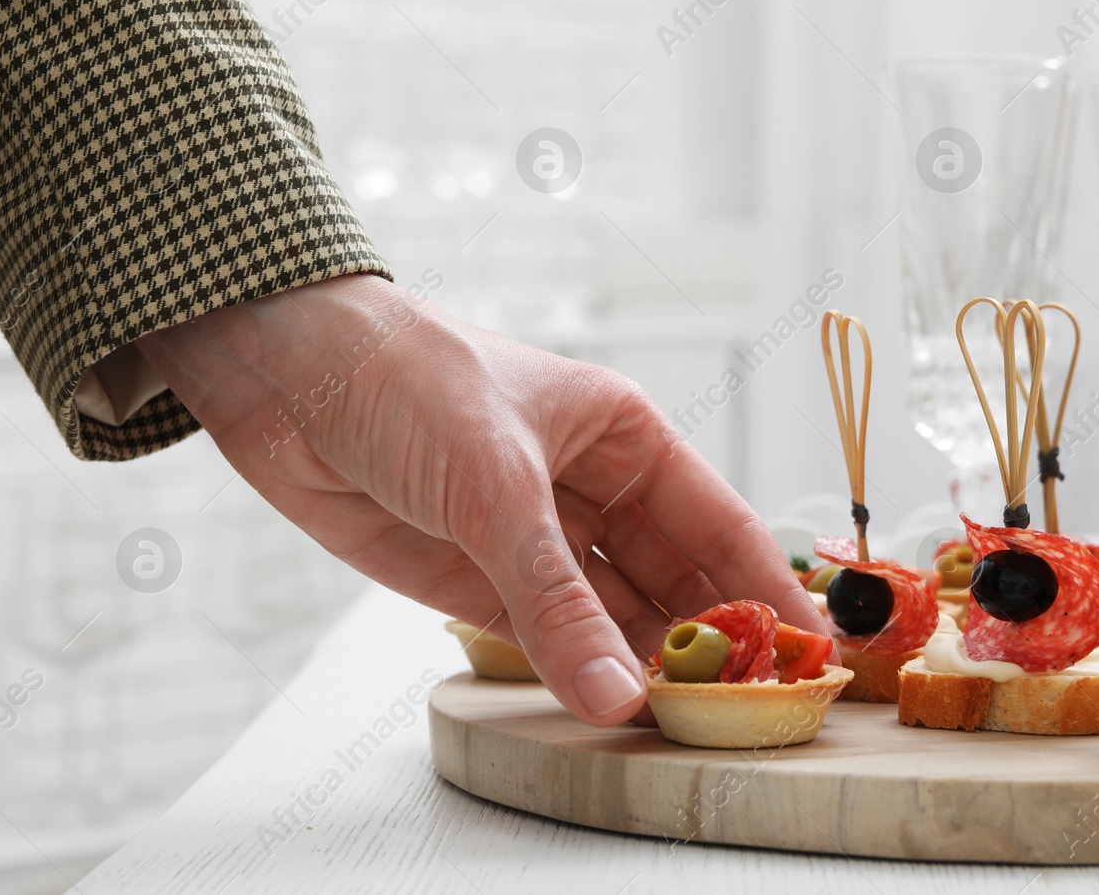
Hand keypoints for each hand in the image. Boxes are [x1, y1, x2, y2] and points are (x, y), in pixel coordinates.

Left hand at [137, 274, 825, 724]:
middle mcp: (594, 489)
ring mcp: (538, 538)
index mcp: (624, 435)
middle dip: (713, 639)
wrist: (285, 376)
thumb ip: (555, 598)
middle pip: (675, 578)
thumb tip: (615, 691)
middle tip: (749, 708)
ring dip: (646, 665)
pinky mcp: (480, 578)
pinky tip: (609, 706)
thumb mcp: (496, 483)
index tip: (812, 649)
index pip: (717, 521)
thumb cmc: (407, 378)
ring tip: (686, 722)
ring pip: (616, 615)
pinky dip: (578, 670)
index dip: (768, 585)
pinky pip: (549, 633)